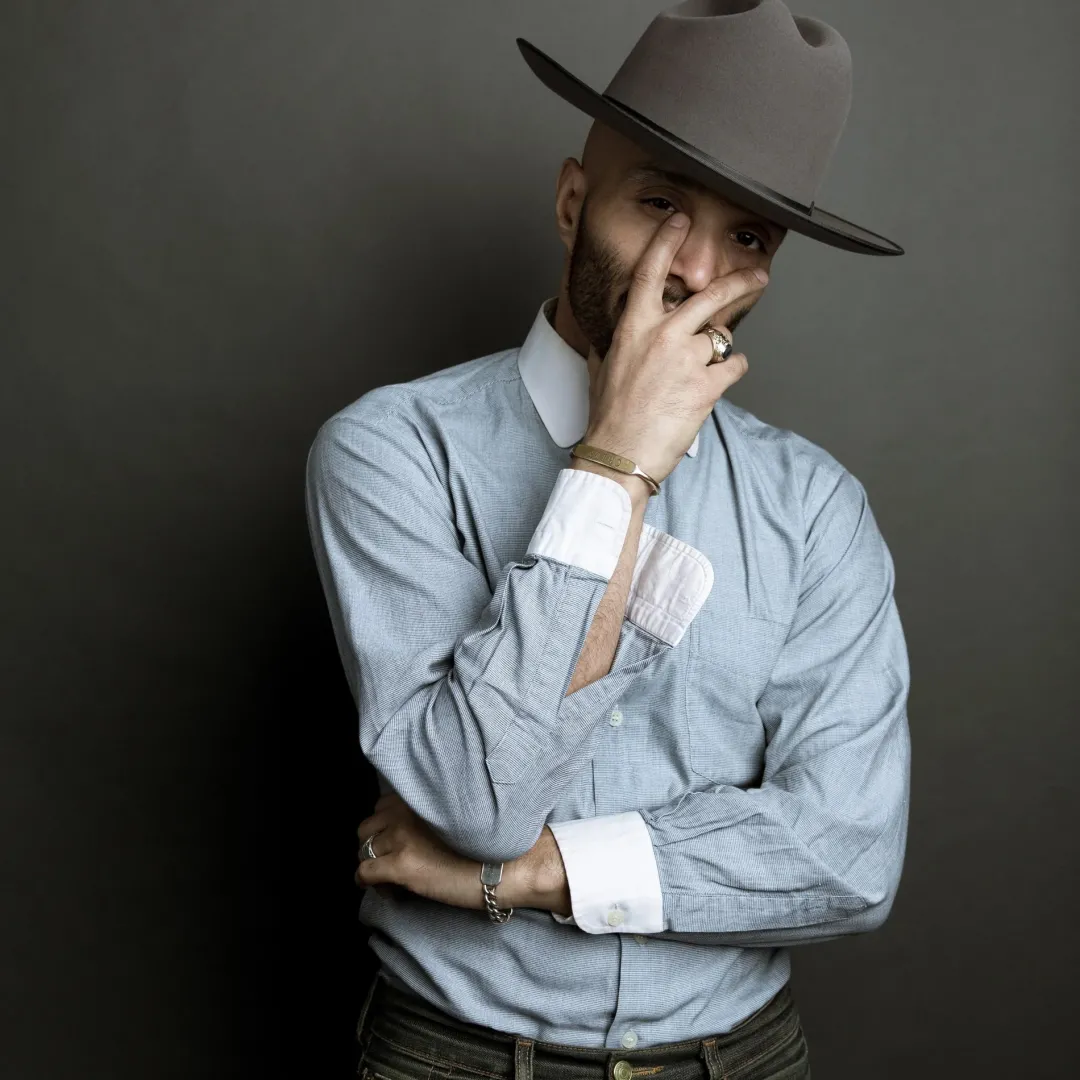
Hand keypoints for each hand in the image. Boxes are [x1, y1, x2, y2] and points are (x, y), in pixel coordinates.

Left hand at [357, 792, 485, 910]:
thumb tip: (409, 832)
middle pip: (368, 827)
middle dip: (377, 844)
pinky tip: (386, 889)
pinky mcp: (402, 866)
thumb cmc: (493, 841)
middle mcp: (407, 811)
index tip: (399, 843)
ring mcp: (402, 837)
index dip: (388, 827)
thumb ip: (429, 813)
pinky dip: (368, 882)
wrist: (512, 864)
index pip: (384, 807)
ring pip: (364, 849)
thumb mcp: (457, 814)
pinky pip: (365, 873)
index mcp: (421, 796)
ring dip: (374, 863)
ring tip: (392, 879)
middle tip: (394, 862)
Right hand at [584, 212, 766, 484]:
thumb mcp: (601, 370)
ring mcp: (687, 360)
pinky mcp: (707, 386)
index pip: (650, 271)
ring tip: (707, 368)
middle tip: (758, 276)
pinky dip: (729, 374)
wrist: (620, 455)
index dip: (667, 240)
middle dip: (740, 282)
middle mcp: (662, 336)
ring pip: (722, 337)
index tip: (681, 221)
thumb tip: (613, 337)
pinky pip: (734, 367)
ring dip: (719, 350)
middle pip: (710, 295)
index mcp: (633, 328)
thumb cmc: (608, 417)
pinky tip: (713, 386)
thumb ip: (613, 345)